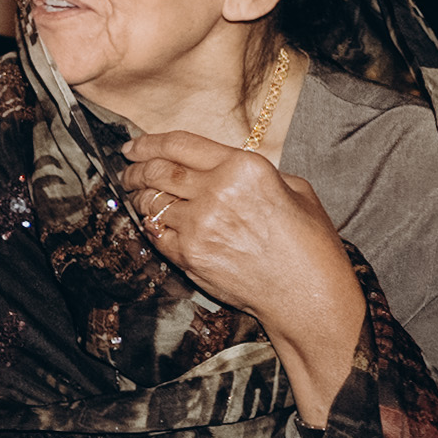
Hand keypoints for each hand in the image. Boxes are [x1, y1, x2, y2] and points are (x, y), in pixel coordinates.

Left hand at [122, 128, 362, 371]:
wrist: (307, 295)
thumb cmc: (309, 243)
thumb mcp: (294, 189)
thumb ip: (252, 172)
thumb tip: (220, 166)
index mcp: (244, 167)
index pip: (180, 144)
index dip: (148, 142)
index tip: (132, 145)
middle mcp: (217, 191)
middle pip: (157, 170)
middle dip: (136, 169)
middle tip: (128, 171)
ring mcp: (200, 225)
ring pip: (151, 201)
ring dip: (140, 196)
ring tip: (137, 195)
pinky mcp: (190, 255)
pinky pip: (155, 232)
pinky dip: (149, 224)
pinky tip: (152, 221)